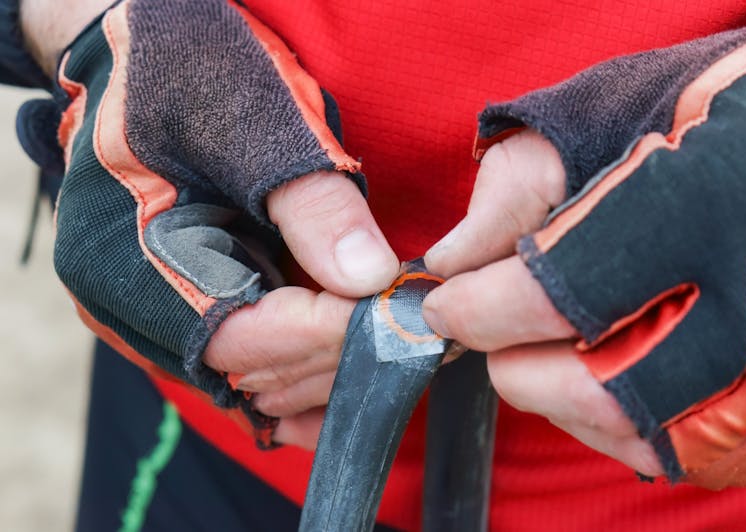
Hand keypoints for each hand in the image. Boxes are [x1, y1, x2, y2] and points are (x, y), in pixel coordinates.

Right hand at [40, 0, 396, 447]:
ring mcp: (154, 312)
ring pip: (251, 373)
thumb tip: (370, 278)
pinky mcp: (182, 305)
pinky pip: (246, 358)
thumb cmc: (189, 69)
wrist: (138, 58)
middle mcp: (130, 306)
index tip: (400, 313)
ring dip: (325, 361)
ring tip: (395, 340)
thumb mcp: (256, 119)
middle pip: (250, 366)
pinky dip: (300, 362)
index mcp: (129, 261)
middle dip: (337, 349)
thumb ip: (312, 203)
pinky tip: (349, 359)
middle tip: (414, 328)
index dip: (329, 330)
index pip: (243, 333)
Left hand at [424, 18, 745, 487]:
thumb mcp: (605, 112)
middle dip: (515, 362)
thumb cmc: (710, 114)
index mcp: (698, 209)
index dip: (477, 310)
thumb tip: (448, 264)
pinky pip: (674, 451)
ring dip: (564, 394)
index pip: (554, 296)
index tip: (446, 306)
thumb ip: (514, 188)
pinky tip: (614, 363)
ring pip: (627, 431)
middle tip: (499, 327)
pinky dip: (619, 417)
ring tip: (560, 338)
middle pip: (588, 387)